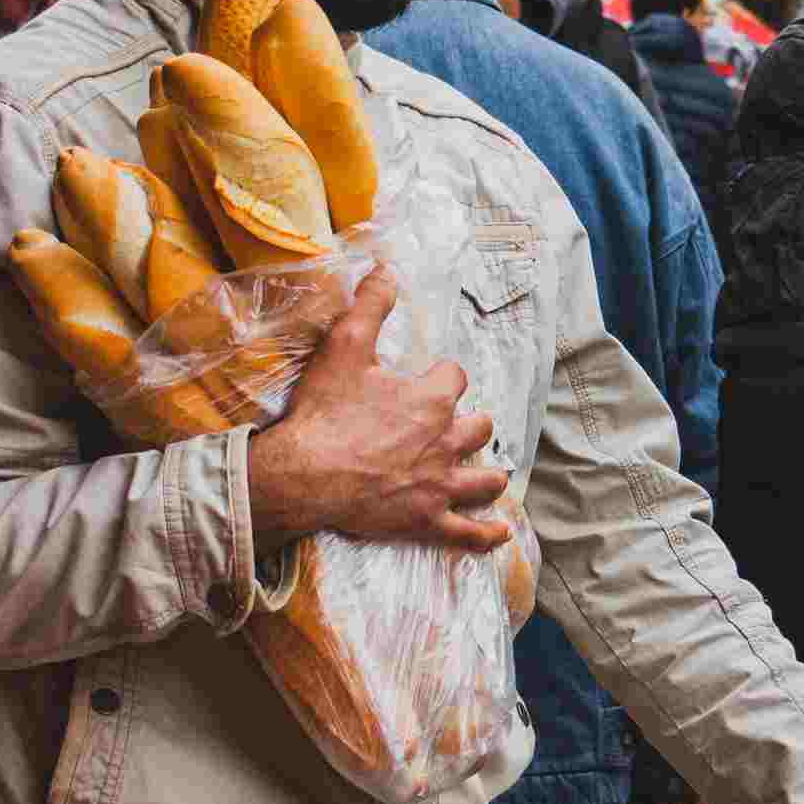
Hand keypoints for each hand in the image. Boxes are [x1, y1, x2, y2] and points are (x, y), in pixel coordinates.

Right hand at [248, 268, 510, 552]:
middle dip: (472, 425)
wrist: (304, 474)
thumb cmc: (325, 411)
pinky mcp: (427, 520)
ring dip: (488, 475)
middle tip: (455, 428)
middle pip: (480, 428)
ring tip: (487, 475)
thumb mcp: (344, 345)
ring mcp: (440, 485)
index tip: (428, 380)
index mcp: (432, 400)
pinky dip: (486, 535)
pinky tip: (499, 535)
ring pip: (486, 480)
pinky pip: (468, 532)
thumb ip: (370, 305)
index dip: (443, 377)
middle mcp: (446, 441)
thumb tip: (387, 269)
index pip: (456, 379)